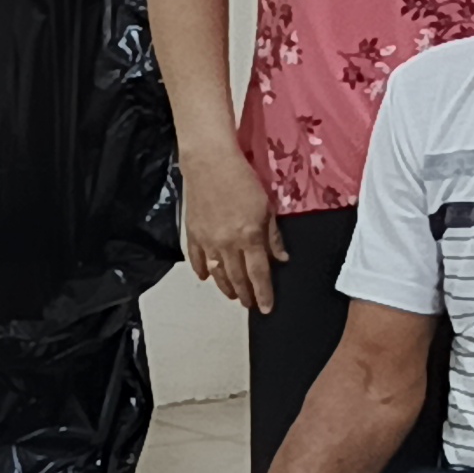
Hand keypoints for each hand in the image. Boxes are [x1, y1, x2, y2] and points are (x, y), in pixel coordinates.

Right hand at [179, 144, 285, 315]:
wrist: (209, 164)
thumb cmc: (243, 180)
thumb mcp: (267, 207)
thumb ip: (273, 236)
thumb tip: (281, 259)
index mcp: (249, 237)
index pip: (259, 273)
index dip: (263, 293)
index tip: (266, 308)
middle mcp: (227, 243)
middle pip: (237, 277)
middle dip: (244, 294)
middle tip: (249, 305)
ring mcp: (207, 240)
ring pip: (217, 273)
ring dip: (225, 287)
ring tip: (233, 295)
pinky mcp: (192, 233)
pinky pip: (197, 259)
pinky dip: (202, 270)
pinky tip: (207, 277)